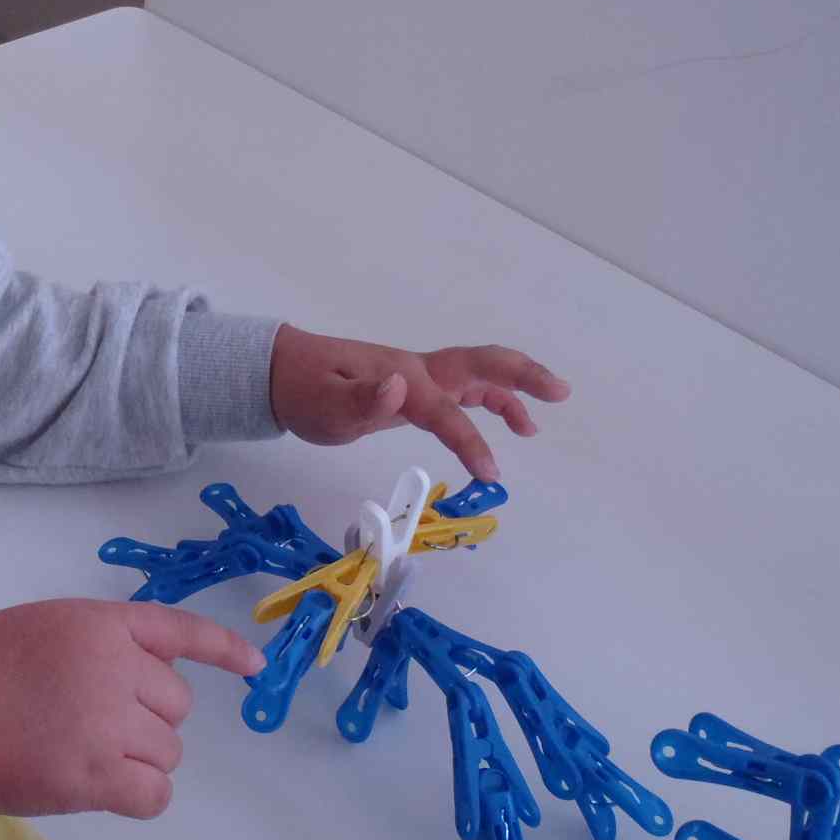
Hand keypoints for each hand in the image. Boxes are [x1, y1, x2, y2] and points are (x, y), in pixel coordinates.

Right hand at [0, 599, 265, 819]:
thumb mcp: (50, 628)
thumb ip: (103, 645)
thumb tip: (151, 684)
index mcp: (103, 625)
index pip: (180, 632)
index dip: (223, 649)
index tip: (254, 665)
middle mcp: (116, 669)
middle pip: (176, 706)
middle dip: (145, 717)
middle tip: (91, 723)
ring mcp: (109, 724)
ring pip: (168, 752)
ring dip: (137, 757)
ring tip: (84, 753)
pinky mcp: (96, 776)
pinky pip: (154, 795)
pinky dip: (140, 796)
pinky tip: (107, 789)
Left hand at [268, 327, 570, 482]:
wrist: (280, 372)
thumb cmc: (303, 390)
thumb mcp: (324, 404)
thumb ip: (362, 399)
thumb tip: (400, 385)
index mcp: (402, 377)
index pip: (445, 410)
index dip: (470, 440)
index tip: (489, 473)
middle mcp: (417, 372)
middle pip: (480, 366)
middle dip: (522, 377)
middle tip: (559, 392)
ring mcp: (416, 377)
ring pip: (475, 378)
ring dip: (511, 392)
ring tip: (535, 426)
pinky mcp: (411, 389)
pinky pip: (460, 392)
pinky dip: (487, 403)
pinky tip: (501, 423)